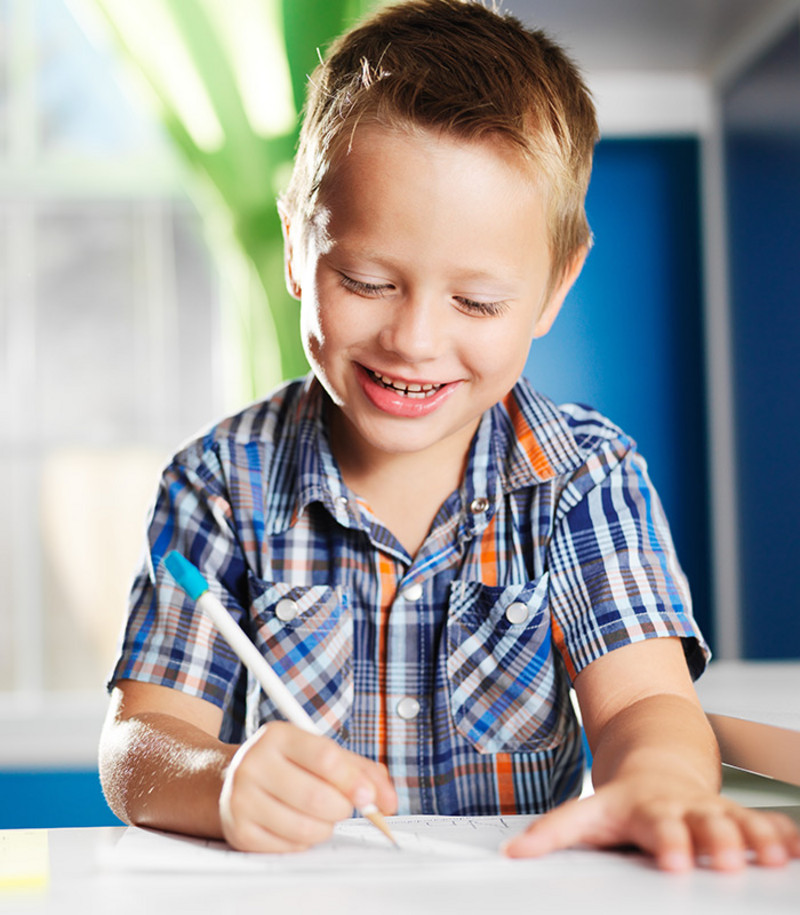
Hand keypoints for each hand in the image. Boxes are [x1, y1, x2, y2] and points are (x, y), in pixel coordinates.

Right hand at [219, 721, 396, 851]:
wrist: (233, 779)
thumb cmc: (289, 765)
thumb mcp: (321, 753)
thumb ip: (361, 771)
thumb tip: (389, 801)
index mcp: (278, 736)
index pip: (325, 758)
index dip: (353, 781)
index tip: (369, 797)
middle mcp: (254, 763)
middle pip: (318, 797)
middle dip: (342, 808)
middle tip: (342, 806)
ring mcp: (241, 798)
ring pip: (305, 827)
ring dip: (326, 827)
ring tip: (321, 816)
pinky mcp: (239, 830)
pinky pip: (289, 846)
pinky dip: (304, 841)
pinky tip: (298, 825)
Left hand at [502, 777, 799, 870]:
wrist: (655, 766)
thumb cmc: (622, 801)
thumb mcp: (586, 814)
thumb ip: (554, 833)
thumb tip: (513, 852)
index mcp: (647, 810)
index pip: (657, 827)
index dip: (667, 842)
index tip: (675, 860)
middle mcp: (683, 809)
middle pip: (702, 825)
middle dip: (717, 841)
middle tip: (728, 859)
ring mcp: (711, 811)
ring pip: (737, 822)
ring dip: (755, 837)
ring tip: (772, 854)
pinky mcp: (736, 817)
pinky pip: (764, 822)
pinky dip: (781, 833)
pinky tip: (794, 848)